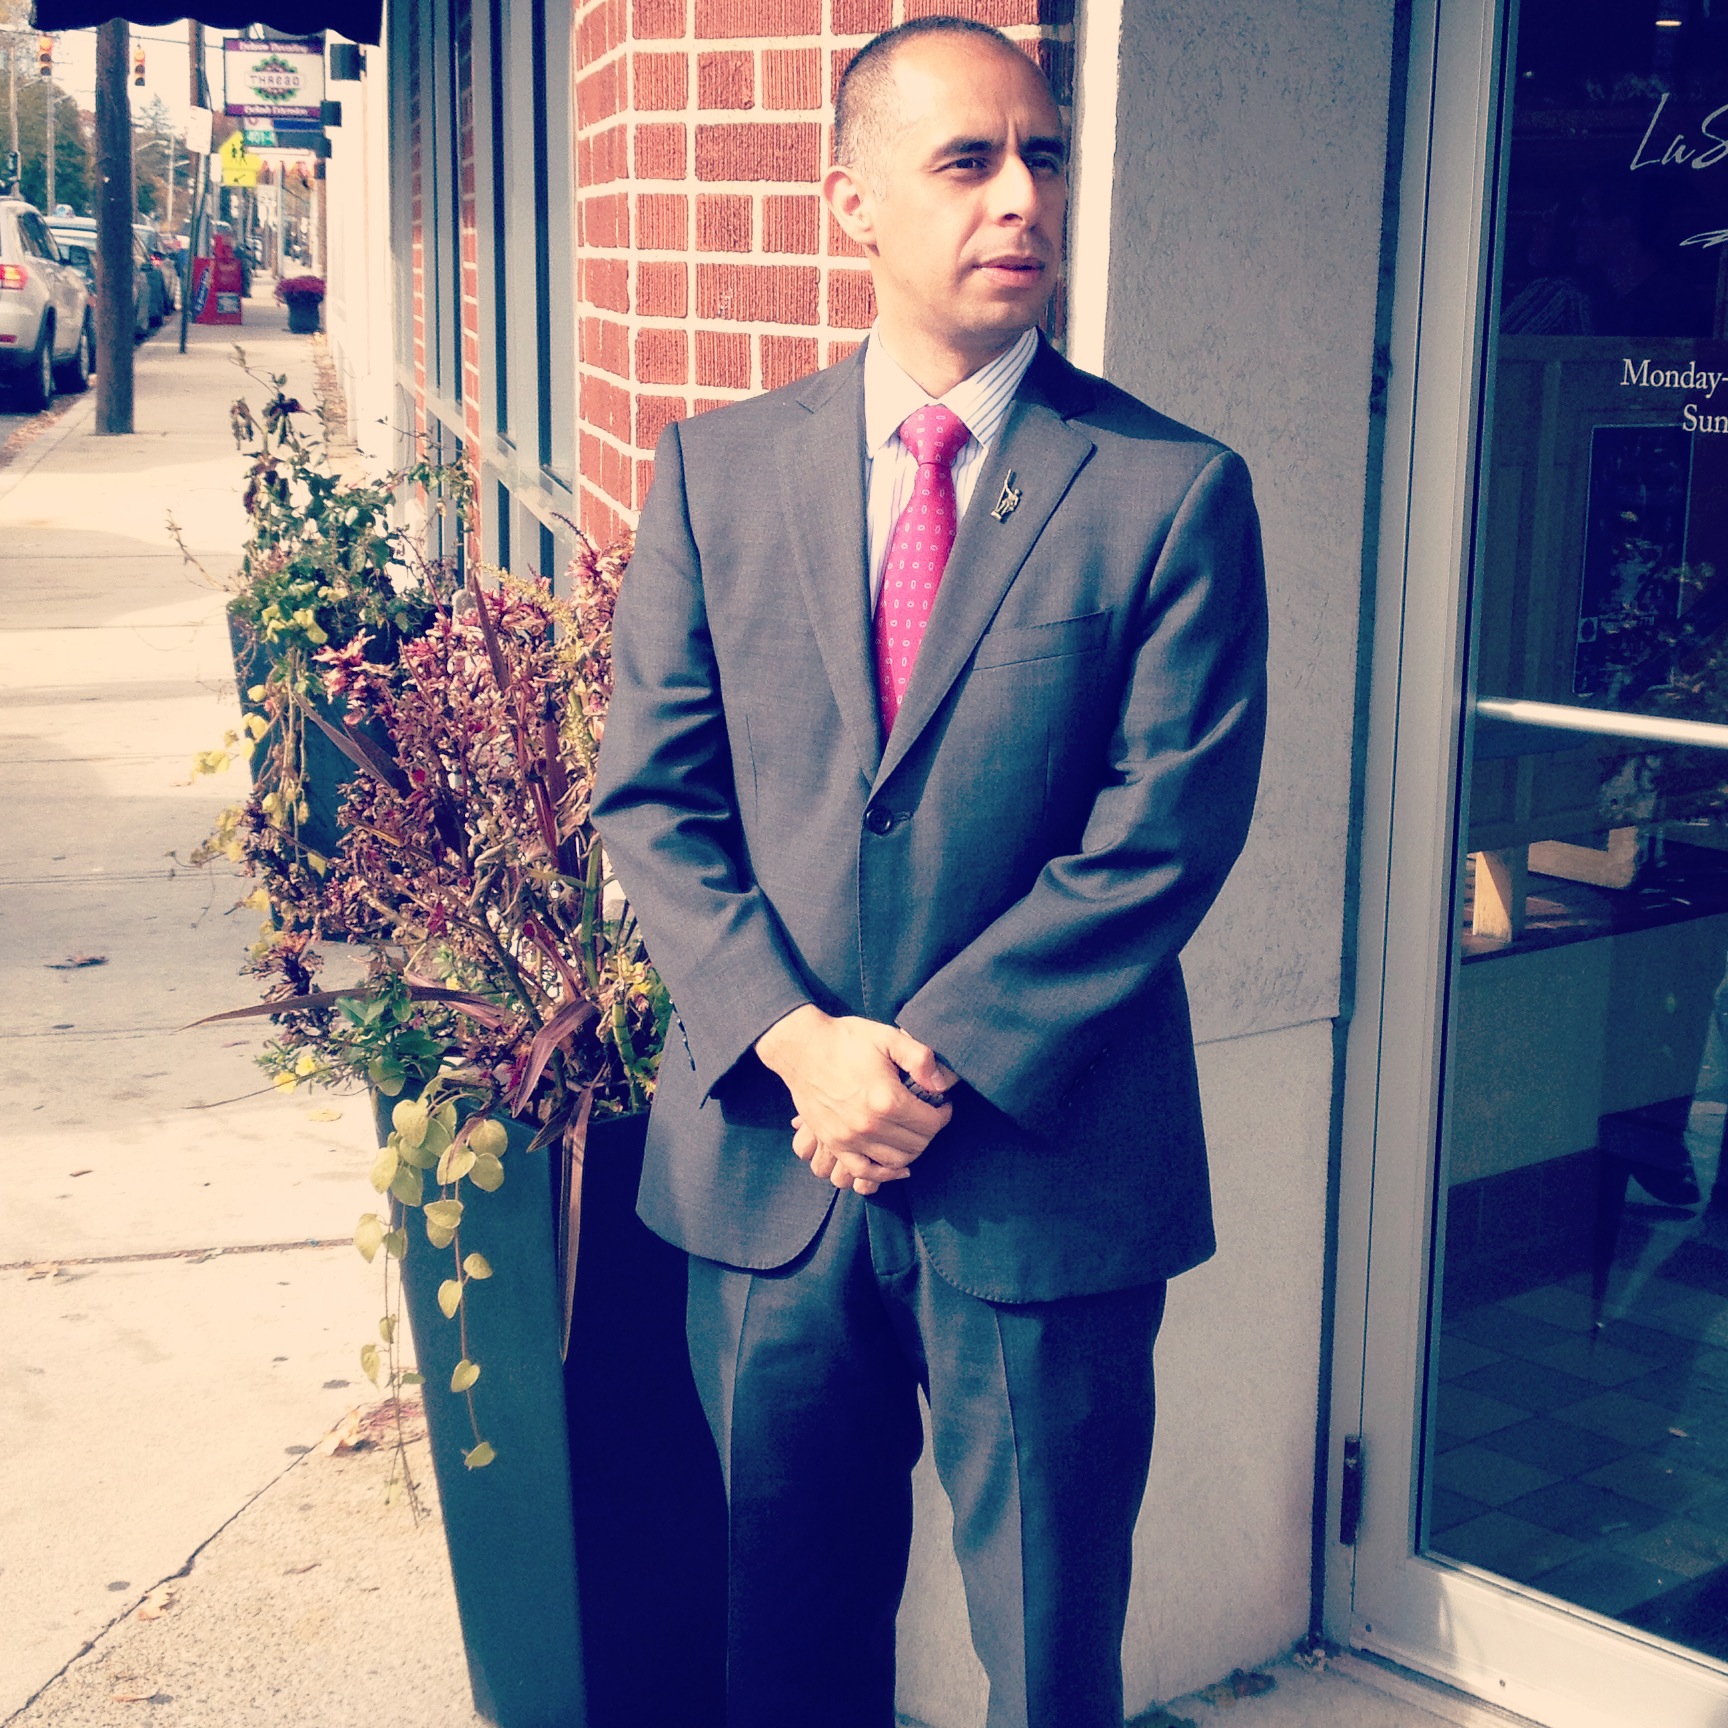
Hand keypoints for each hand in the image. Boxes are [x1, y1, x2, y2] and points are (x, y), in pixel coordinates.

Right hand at [755, 1006, 956, 1194]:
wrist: (802, 1048)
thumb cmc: (846, 1040)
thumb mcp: (888, 1037)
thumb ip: (921, 1059)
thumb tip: (943, 1084)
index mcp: (887, 1099)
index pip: (932, 1123)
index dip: (944, 1113)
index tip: (942, 1103)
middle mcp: (870, 1125)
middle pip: (917, 1144)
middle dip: (930, 1131)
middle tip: (928, 1115)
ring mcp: (850, 1138)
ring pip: (896, 1161)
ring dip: (912, 1151)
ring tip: (913, 1133)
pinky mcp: (834, 1143)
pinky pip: (863, 1171)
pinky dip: (884, 1174)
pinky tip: (896, 1167)